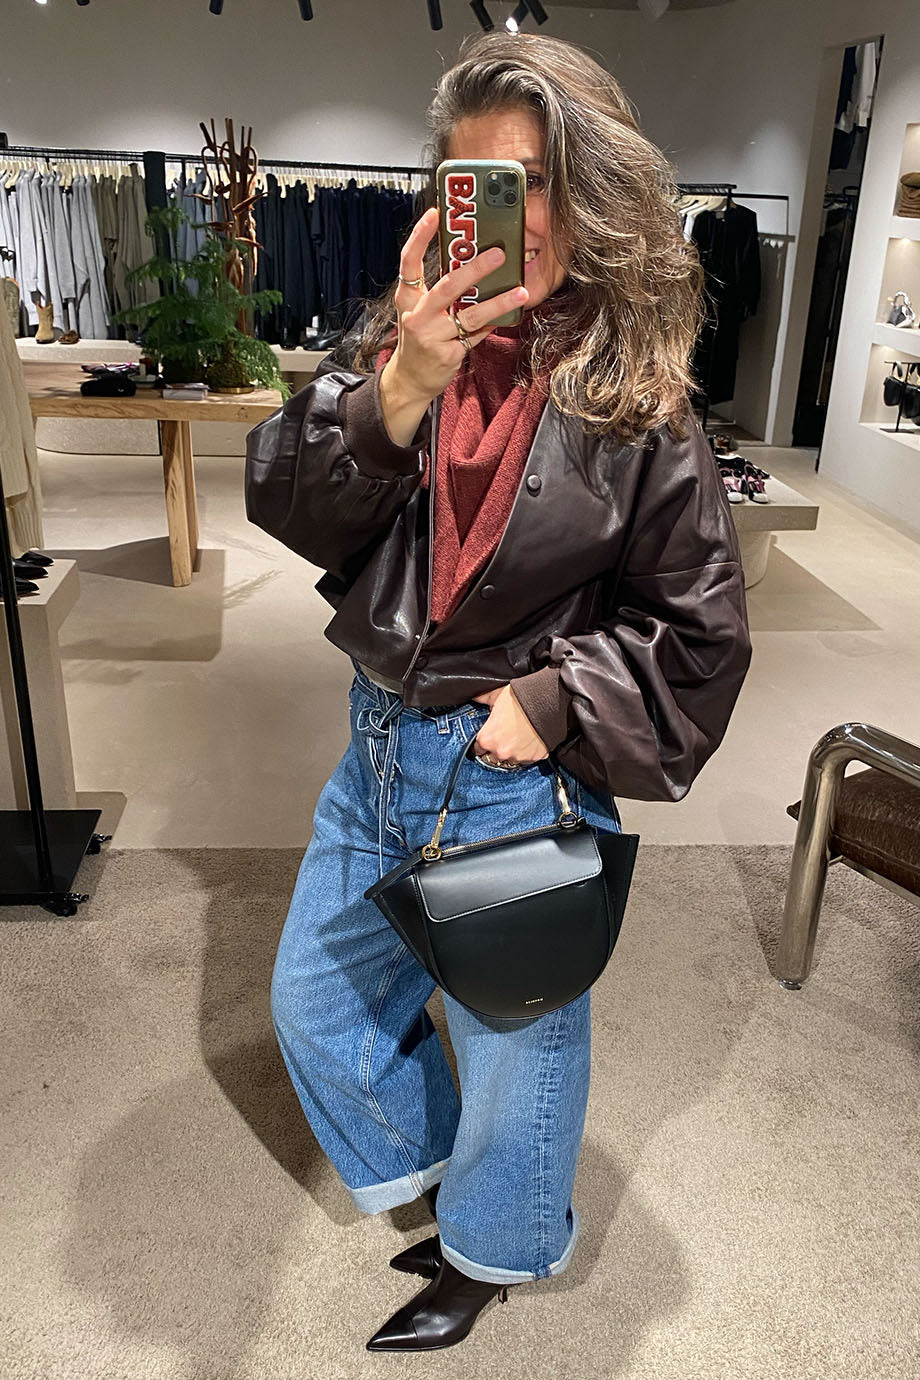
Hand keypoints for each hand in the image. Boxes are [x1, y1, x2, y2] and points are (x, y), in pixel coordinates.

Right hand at [384, 207, 528, 408]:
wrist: (410, 379)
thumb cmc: (419, 339)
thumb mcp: (419, 311)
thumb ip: (437, 290)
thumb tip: (470, 263)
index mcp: (408, 299)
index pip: (409, 261)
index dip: (421, 235)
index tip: (435, 213)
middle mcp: (417, 316)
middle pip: (448, 286)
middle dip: (475, 268)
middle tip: (498, 254)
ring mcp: (432, 337)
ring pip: (470, 315)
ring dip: (498, 302)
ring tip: (520, 292)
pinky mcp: (448, 354)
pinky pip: (476, 336)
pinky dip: (491, 326)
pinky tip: (505, 317)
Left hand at [471, 685, 548, 766]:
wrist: (547, 703)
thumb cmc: (521, 699)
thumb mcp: (496, 695)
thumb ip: (481, 699)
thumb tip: (474, 696)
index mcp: (487, 739)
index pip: (477, 749)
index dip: (483, 741)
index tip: (487, 736)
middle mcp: (500, 752)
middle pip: (492, 757)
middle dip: (496, 748)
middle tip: (503, 735)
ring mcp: (518, 757)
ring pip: (509, 759)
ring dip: (511, 751)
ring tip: (517, 736)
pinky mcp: (533, 758)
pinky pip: (525, 759)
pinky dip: (525, 752)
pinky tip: (527, 740)